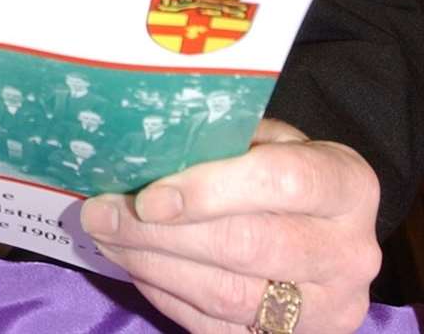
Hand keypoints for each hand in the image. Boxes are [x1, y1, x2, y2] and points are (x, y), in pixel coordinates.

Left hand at [79, 119, 380, 333]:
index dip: (210, 189)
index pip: (281, 183)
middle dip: (162, 232)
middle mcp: (349, 253)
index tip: (149, 196)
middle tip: (103, 213)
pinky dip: (168, 295)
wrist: (327, 229)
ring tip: (107, 237)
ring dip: (154, 265)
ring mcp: (326, 309)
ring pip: (228, 295)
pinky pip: (218, 328)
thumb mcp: (269, 137)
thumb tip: (141, 146)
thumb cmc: (285, 166)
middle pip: (248, 246)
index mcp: (347, 185)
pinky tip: (134, 265)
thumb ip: (222, 139)